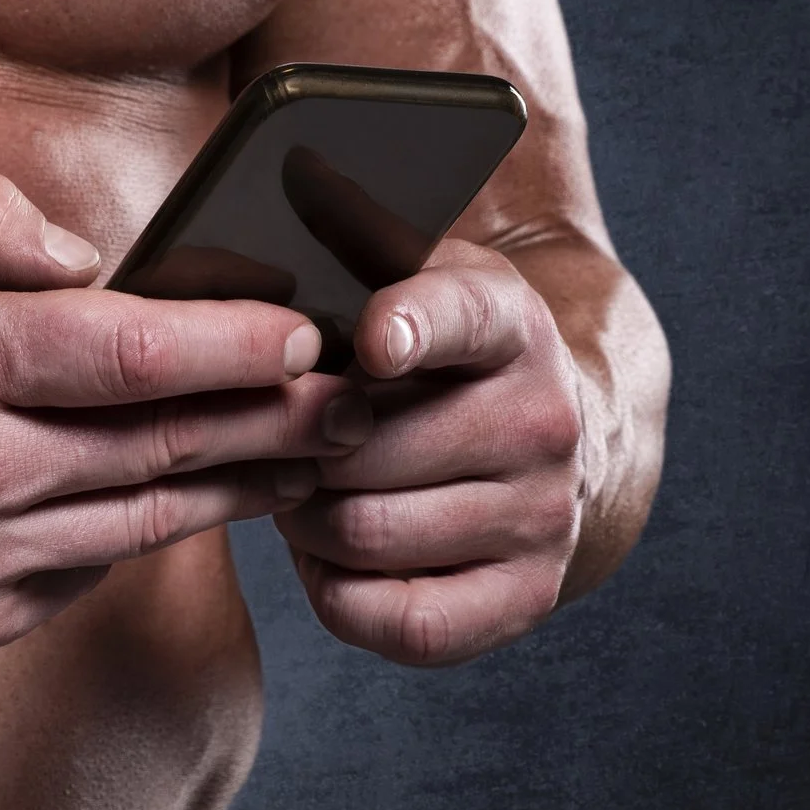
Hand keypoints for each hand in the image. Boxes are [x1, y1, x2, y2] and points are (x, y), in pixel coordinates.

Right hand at [0, 174, 354, 687]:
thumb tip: (82, 257)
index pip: (125, 352)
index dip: (234, 342)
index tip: (308, 330)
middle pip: (166, 444)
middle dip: (278, 417)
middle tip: (358, 394)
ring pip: (148, 519)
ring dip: (244, 484)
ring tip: (317, 452)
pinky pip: (90, 568)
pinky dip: (146, 527)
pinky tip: (189, 496)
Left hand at [277, 239, 586, 665]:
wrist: (540, 432)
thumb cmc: (424, 348)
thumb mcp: (401, 273)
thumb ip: (343, 237)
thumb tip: (273, 189)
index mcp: (506, 320)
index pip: (461, 315)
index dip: (413, 325)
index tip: (373, 340)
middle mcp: (543, 417)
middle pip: (366, 448)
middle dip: (292, 447)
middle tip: (265, 438)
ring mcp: (544, 514)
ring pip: (367, 532)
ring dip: (305, 518)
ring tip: (297, 488)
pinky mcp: (525, 597)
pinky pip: (400, 620)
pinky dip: (340, 593)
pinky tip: (330, 556)